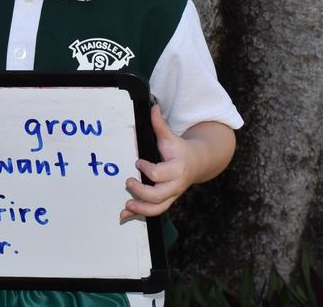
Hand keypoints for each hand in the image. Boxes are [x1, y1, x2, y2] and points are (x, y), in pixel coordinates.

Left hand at [120, 106, 200, 220]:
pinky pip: (154, 212)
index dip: (146, 169)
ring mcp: (172, 195)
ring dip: (141, 209)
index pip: (159, 174)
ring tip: (126, 205)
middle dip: (141, 192)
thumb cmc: (180, 149)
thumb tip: (153, 107)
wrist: (198, 162)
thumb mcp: (171, 137)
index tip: (138, 161)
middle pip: (158, 195)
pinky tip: (125, 215)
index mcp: (176, 168)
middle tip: (128, 181)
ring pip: (157, 208)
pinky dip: (139, 215)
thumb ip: (160, 125)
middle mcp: (175, 185)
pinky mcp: (167, 201)